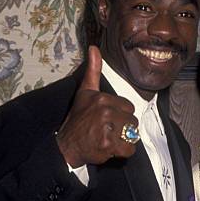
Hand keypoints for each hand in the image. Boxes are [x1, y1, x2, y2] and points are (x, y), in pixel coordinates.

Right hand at [56, 45, 138, 166]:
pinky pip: (129, 149)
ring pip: (132, 136)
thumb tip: (94, 48)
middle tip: (107, 131)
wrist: (67, 144)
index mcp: (103, 98)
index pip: (129, 108)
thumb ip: (93, 71)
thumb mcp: (85, 92)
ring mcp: (107, 128)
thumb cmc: (78, 119)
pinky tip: (110, 149)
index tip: (108, 120)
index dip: (121, 116)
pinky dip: (122, 153)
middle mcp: (105, 111)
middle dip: (123, 129)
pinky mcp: (108, 144)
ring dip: (123, 141)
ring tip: (108, 139)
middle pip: (132, 122)